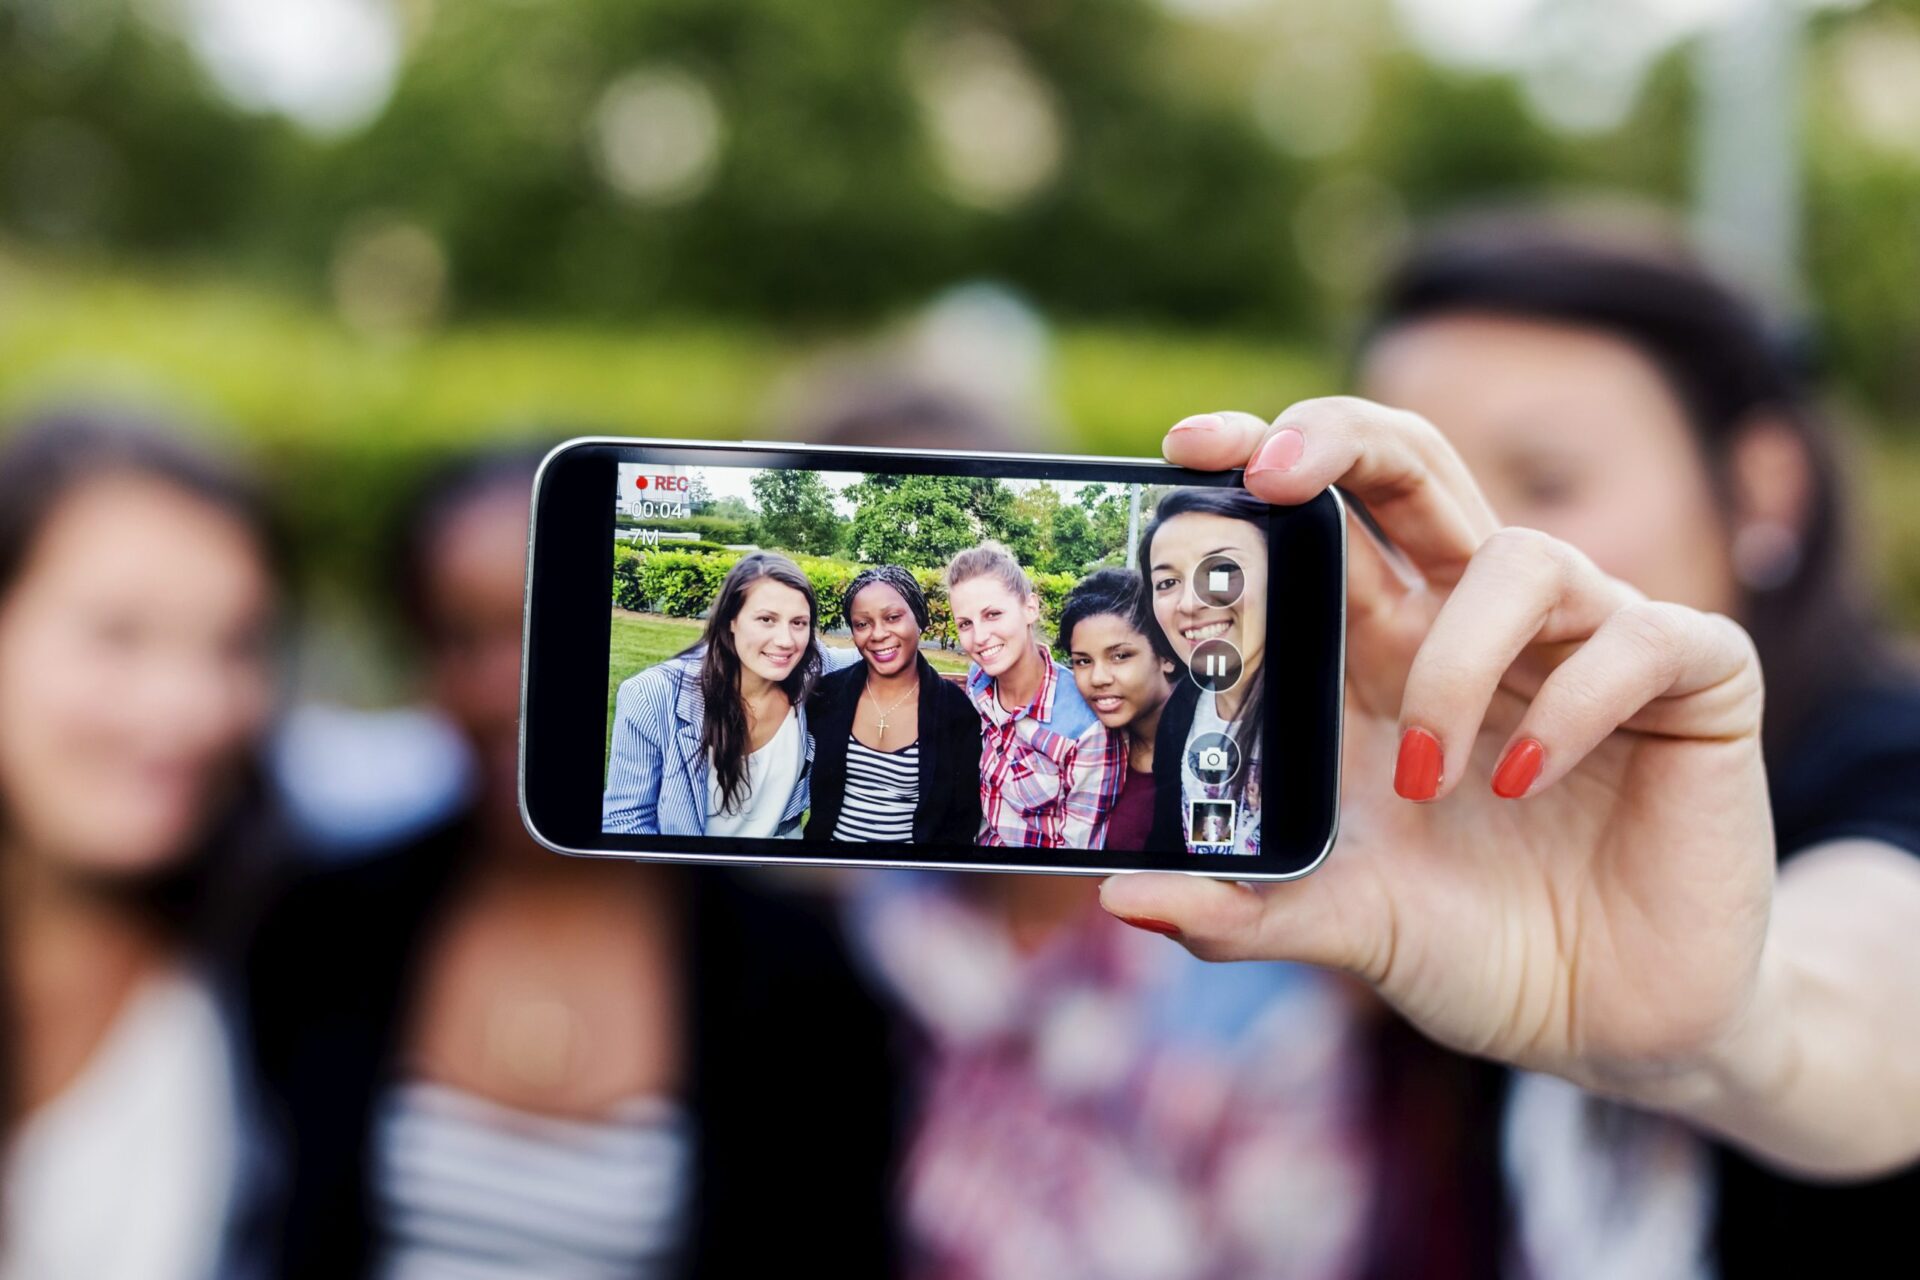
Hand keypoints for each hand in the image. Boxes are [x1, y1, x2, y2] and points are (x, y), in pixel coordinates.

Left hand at [1104, 400, 1775, 1099]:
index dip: (1266, 455)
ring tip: (1425, 778)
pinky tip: (1529, 784)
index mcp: (1384, 654)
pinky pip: (1635, 637)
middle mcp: (1478, 625)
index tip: (1184, 446)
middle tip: (1271, 472)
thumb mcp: (1345, 925)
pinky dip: (1572, 706)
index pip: (1326, 514)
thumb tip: (1123, 897)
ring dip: (1455, 664)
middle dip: (1342, 439)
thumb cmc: (1472, 946)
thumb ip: (1243, 908)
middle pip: (1415, 465)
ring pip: (1521, 558)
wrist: (1611, 1027)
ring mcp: (1587, 641)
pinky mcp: (1691, 680)